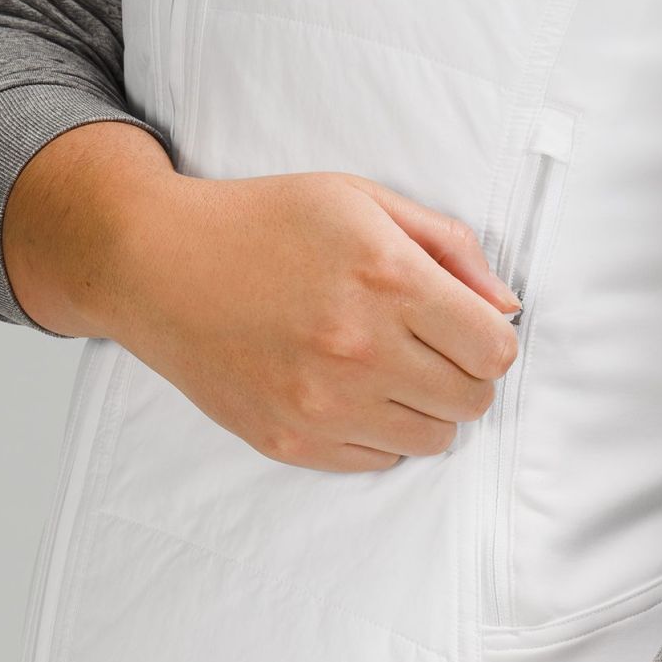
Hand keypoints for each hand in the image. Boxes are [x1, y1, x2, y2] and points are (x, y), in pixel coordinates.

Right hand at [2, 119, 520, 470]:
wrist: (155, 265)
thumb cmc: (263, 223)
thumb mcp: (362, 200)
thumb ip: (448, 245)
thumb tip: (506, 306)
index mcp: (387, 279)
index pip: (497, 350)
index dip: (490, 338)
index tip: (465, 326)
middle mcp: (360, 349)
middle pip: (473, 401)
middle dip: (462, 374)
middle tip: (426, 347)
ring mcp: (322, 404)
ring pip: (433, 440)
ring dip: (424, 408)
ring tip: (387, 369)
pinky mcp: (291, 443)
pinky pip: (379, 462)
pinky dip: (377, 432)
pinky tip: (347, 391)